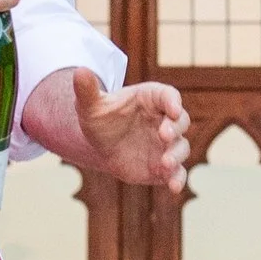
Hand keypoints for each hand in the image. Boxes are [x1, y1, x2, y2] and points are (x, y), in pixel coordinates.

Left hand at [70, 71, 191, 191]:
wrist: (100, 145)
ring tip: (165, 163)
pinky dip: (178, 180)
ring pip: (181, 148)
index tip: (173, 108)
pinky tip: (173, 188)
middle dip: (175, 128)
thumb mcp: (90, 105)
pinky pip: (176, 173)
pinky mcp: (163, 167)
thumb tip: (79, 71)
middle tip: (164, 135)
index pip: (169, 96)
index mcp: (152, 99)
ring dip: (176, 155)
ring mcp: (166, 145)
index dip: (173, 102)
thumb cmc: (100, 118)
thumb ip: (87, 90)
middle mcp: (164, 121)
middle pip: (181, 121)